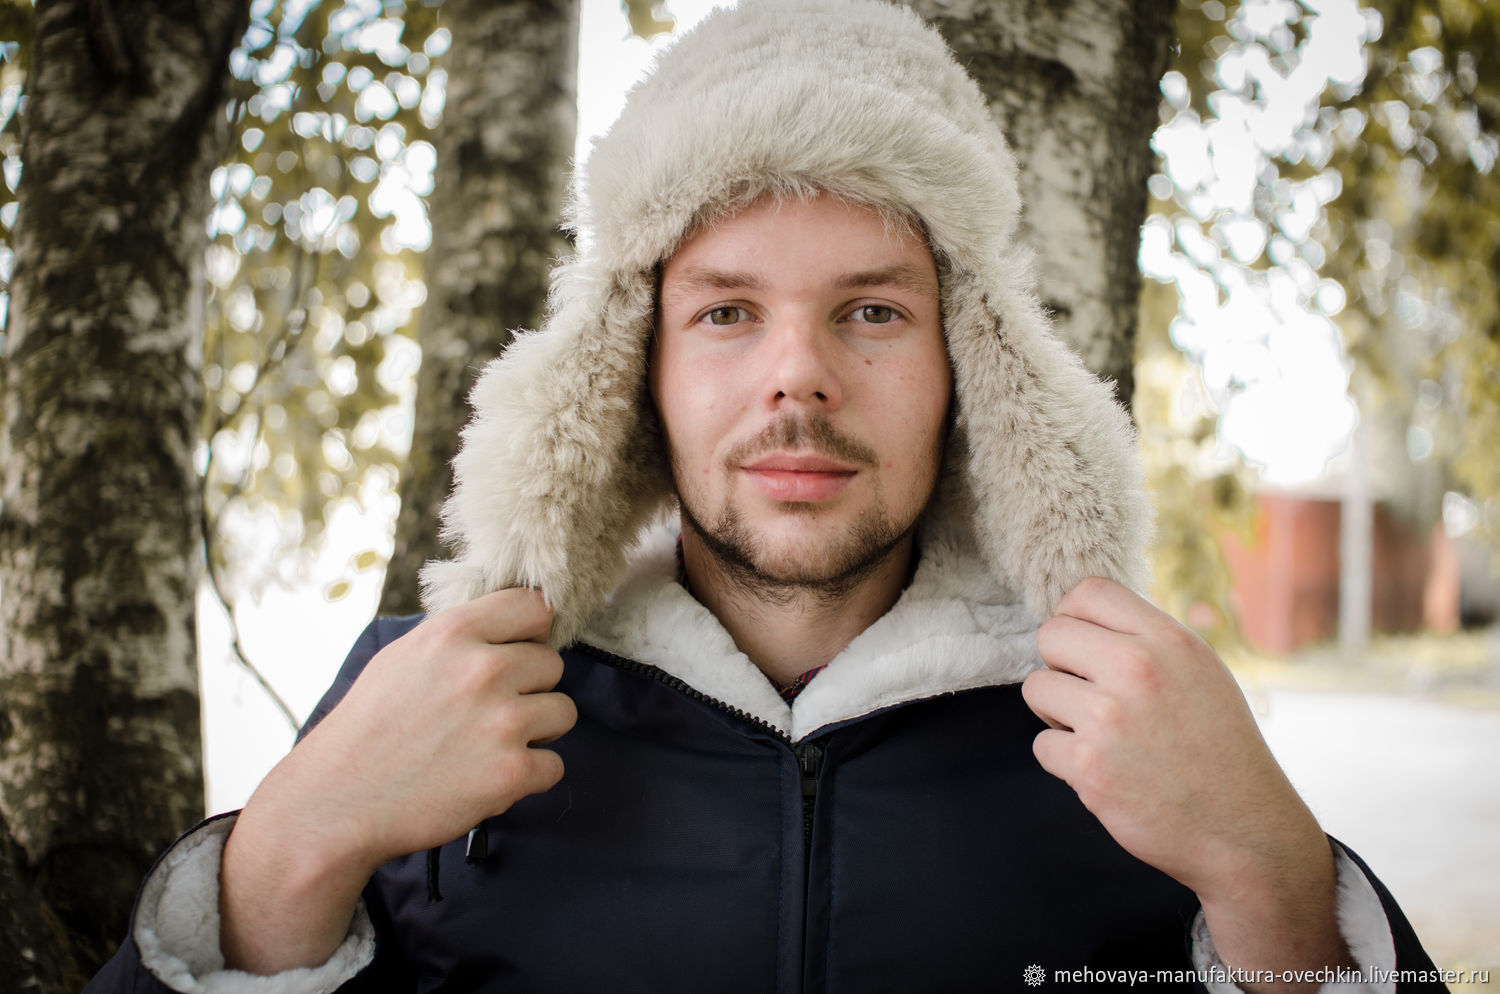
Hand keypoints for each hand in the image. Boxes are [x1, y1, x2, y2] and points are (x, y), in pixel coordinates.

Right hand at [222, 588, 576, 972]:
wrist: (337, 802)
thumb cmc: (368, 728)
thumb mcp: (404, 656)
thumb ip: (460, 637)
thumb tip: (512, 625)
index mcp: (454, 633)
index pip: (535, 608)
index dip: (530, 633)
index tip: (518, 652)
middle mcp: (484, 670)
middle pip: (552, 664)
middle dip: (529, 688)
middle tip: (487, 713)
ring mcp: (502, 722)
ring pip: (562, 712)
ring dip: (535, 732)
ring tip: (488, 746)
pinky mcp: (512, 772)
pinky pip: (553, 765)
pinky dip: (528, 777)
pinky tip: (487, 778)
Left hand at [1021, 578, 1346, 989]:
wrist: (1245, 832)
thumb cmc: (1220, 749)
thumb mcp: (1201, 672)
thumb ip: (1148, 641)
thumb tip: (1085, 618)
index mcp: (1168, 640)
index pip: (1088, 591)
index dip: (1074, 617)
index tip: (1082, 646)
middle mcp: (1137, 670)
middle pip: (1050, 635)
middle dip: (1060, 665)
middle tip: (1087, 695)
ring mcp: (1109, 719)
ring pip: (1036, 689)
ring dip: (1057, 714)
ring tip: (1099, 734)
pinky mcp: (1089, 768)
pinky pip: (1042, 744)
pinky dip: (1065, 761)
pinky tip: (1104, 771)